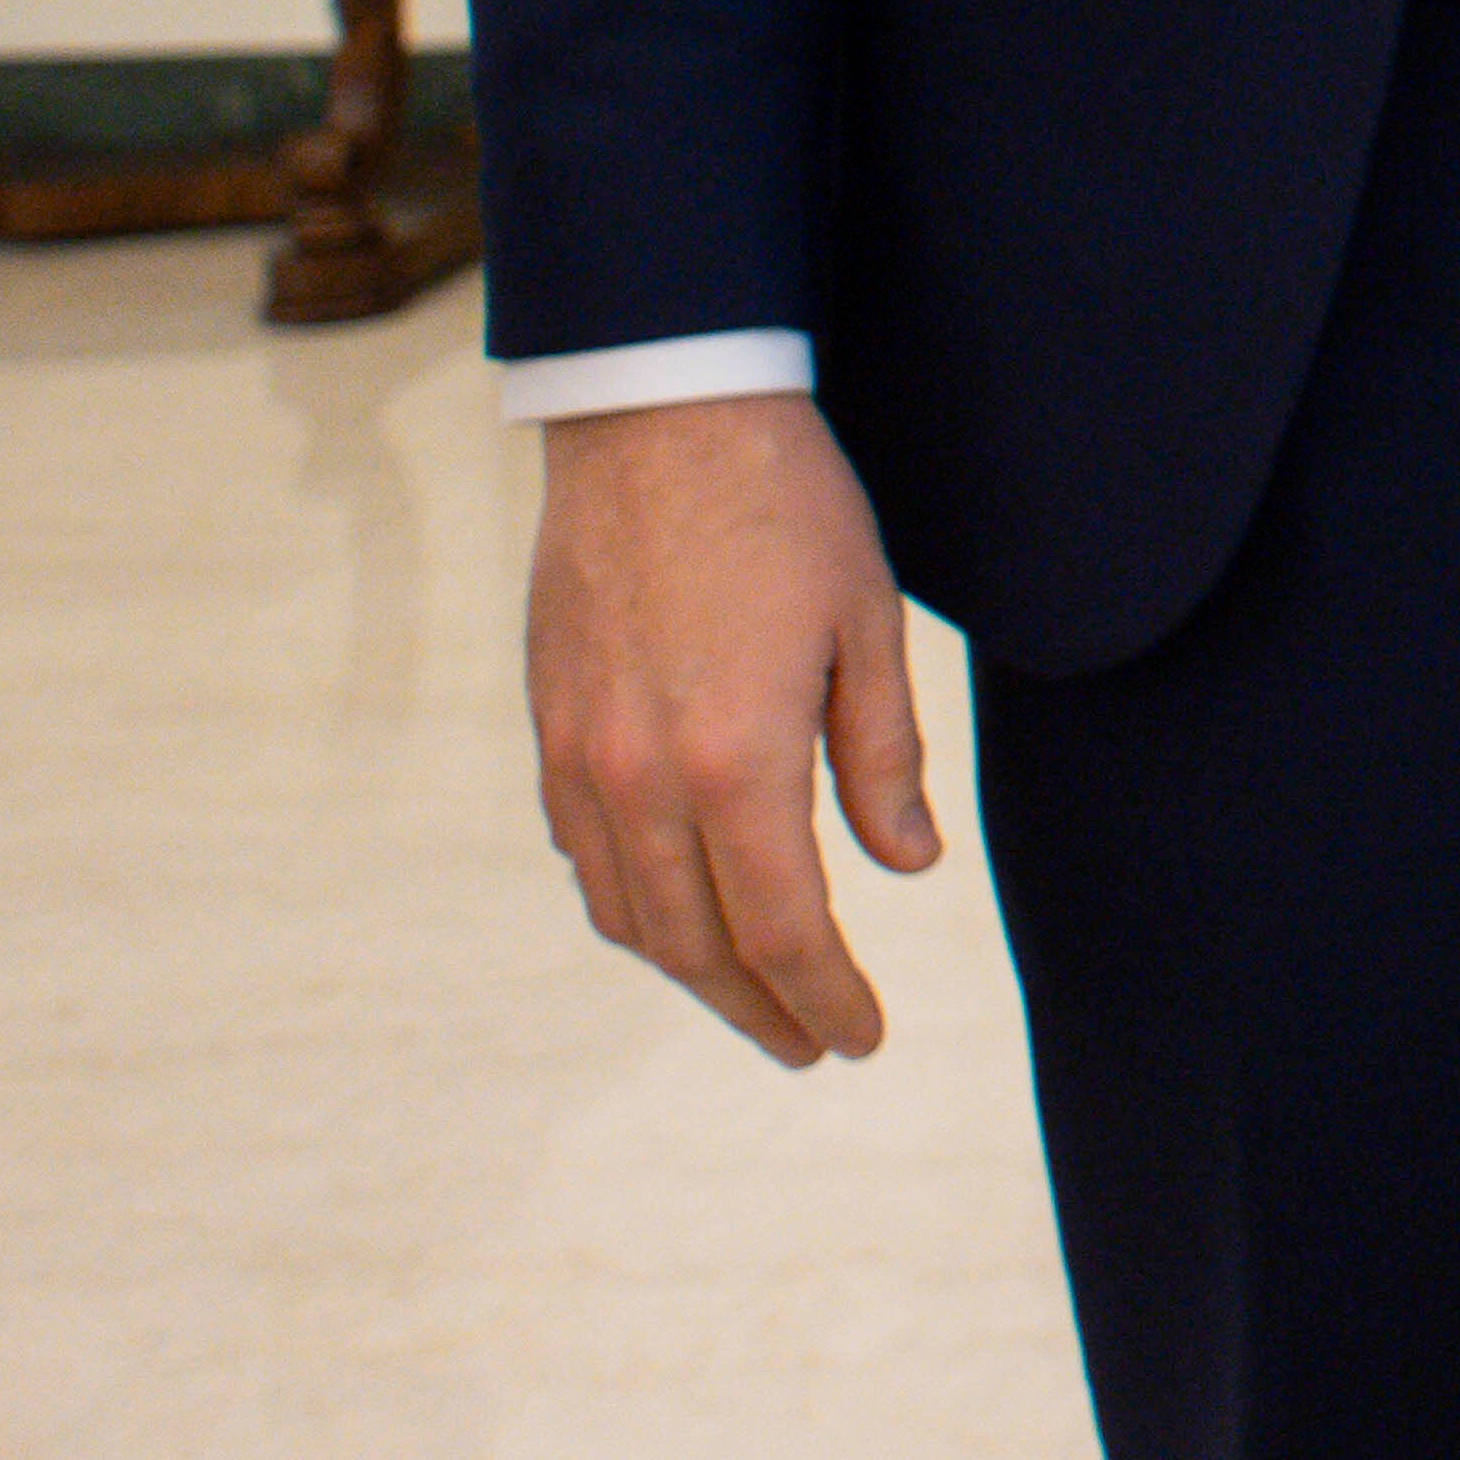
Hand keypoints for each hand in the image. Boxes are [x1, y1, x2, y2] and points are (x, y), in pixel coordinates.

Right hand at [526, 392, 936, 1063]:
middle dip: (760, 1009)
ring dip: (692, 971)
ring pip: (629, 913)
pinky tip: (678, 910)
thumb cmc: (785, 508)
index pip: (783, 930)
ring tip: (753, 996)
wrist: (656, 416)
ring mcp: (582, 757)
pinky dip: (635, 907)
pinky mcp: (552, 725)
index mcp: (736, 761)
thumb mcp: (870, 624)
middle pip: (698, 945)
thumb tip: (907, 865)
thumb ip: (883, 756)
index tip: (861, 1039)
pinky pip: (585, 855)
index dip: (824, 998)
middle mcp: (642, 779)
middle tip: (812, 1044)